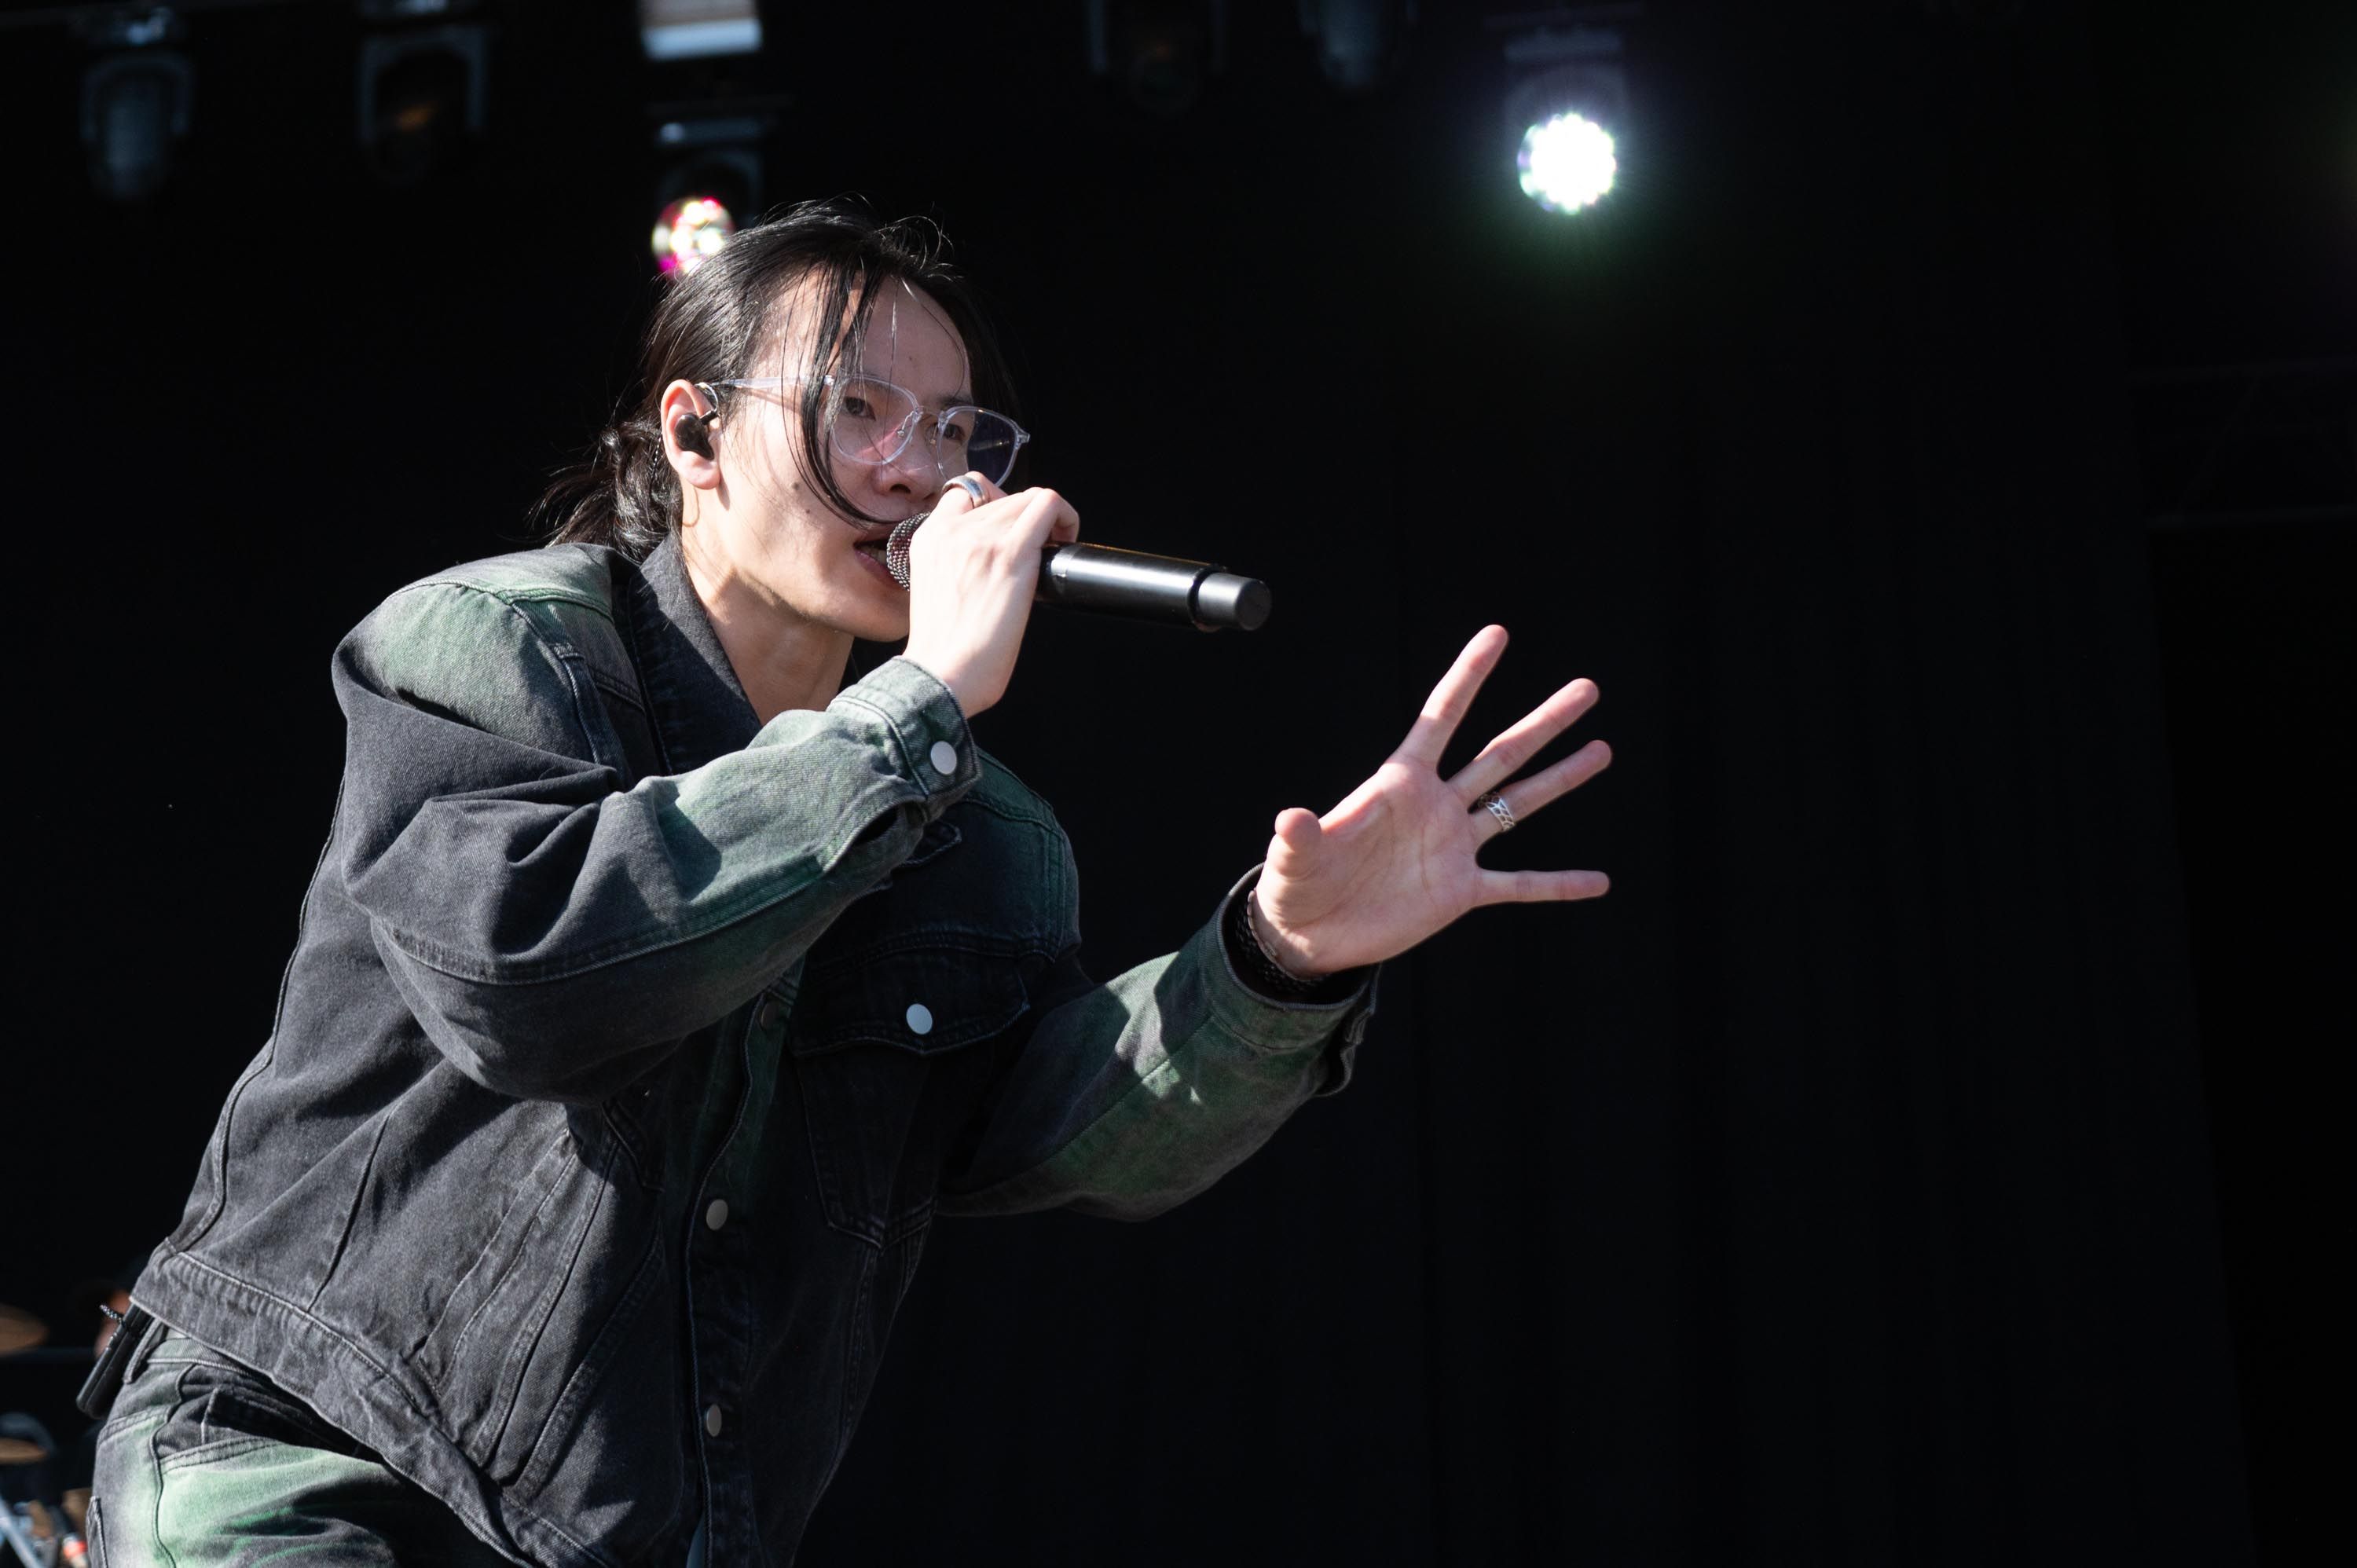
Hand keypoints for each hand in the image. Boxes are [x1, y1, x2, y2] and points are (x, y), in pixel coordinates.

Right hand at [900, 475, 1080, 716]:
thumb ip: (956, 564)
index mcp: (930, 538)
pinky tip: (1067, 540)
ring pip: (1028, 499)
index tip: (1009, 530)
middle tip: (1039, 548)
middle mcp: (953, 529)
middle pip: (1004, 496)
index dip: (996, 503)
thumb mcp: (935, 590)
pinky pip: (1048, 505)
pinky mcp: (1012, 553)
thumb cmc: (944, 652)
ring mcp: (983, 537)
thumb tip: (990, 560)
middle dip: (1026, 517)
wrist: (942, 675)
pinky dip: (1066, 517)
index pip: (964, 491)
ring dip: (1047, 520)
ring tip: (1052, 550)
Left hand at [1251, 625, 1610, 976]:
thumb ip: (1302, 836)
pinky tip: (1599, 883)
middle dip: (1544, 722)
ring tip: (1602, 749)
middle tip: (1588, 688)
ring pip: (1518, 804)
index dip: (1467, 676)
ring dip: (1561, 778)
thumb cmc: (1295, 884)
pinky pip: (1518, 885)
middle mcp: (1436, 806)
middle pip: (1500, 754)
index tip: (1497, 634)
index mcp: (1399, 783)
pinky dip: (1557, 885)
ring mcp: (1453, 847)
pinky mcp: (1460, 892)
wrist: (1308, 936)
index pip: (1441, 717)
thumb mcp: (1294, 857)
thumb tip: (1292, 818)